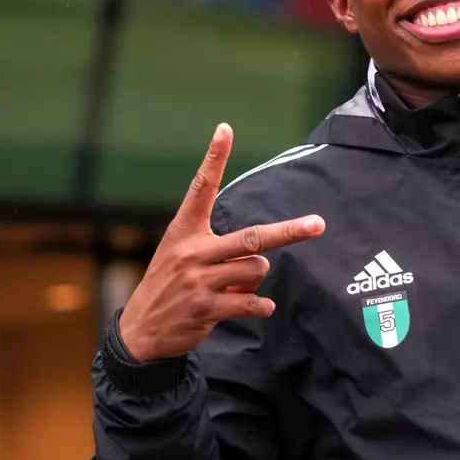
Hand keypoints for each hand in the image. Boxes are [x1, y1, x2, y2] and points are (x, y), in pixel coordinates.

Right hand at [118, 124, 325, 361]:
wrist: (141, 330)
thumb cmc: (168, 286)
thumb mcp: (180, 256)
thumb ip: (217, 251)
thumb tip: (258, 260)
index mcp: (184, 230)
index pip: (201, 188)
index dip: (214, 158)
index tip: (225, 129)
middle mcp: (192, 251)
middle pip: (252, 238)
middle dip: (289, 232)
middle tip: (317, 224)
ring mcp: (200, 281)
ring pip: (256, 270)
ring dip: (256, 278)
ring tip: (236, 286)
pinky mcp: (207, 308)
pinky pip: (252, 302)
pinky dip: (261, 306)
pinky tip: (257, 306)